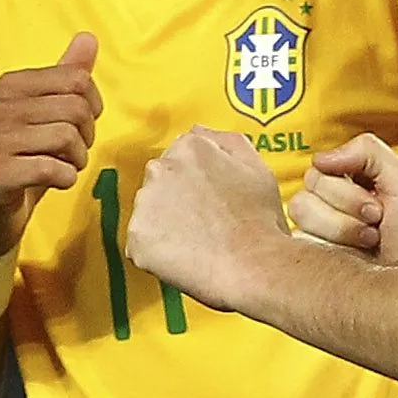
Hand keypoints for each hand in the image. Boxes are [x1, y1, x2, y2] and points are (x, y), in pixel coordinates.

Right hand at [0, 33, 102, 258]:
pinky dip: (65, 178)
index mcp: (12, 86)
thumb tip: (88, 38)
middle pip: (75, 108)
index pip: (77, 80)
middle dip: (86, 136)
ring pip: (66, 137)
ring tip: (63, 166)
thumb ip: (67, 76)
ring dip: (76, 159)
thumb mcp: (48, 115)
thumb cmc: (24, 158)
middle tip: (72, 152)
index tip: (80, 126)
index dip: (91, 107)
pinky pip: (52, 168)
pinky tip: (55, 181)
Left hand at [127, 127, 287, 309]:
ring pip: (149, 212)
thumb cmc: (260, 221)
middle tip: (204, 222)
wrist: (254, 264)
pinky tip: (184, 256)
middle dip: (176, 200)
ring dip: (165, 225)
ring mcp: (146, 203)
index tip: (207, 198)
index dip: (196, 181)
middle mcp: (161, 168)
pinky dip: (157, 252)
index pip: (179, 157)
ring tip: (197, 241)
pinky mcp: (137, 237)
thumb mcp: (256, 166)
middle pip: (160, 182)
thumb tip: (201, 133)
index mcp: (191, 147)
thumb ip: (225, 140)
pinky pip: (141, 244)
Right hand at [288, 134, 397, 264]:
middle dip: (349, 204)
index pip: (324, 164)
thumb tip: (321, 157)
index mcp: (356, 180)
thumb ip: (367, 151)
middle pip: (311, 183)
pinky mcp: (312, 255)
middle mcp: (335, 203)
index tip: (377, 202)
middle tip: (376, 222)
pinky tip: (352, 253)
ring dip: (340, 225)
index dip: (349, 184)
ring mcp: (322, 229)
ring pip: (301, 208)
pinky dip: (329, 242)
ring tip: (368, 240)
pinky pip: (297, 236)